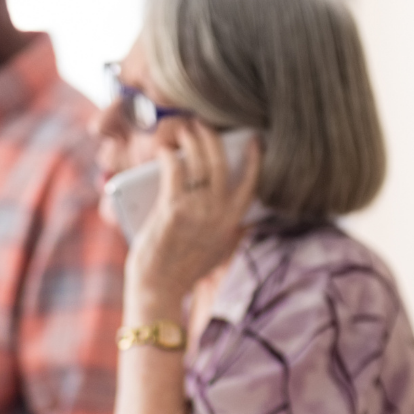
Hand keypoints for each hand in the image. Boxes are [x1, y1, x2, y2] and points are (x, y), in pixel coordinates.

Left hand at [126, 121, 260, 312]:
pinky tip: (165, 150)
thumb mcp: (216, 249)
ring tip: (184, 129)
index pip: (250, 183)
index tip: (253, 140)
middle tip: (202, 124)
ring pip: (198, 163)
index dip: (254, 160)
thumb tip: (232, 206)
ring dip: (191, 140)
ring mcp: (197, 212)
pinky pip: (174, 172)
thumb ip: (227, 228)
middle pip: (220, 164)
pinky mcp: (173, 211)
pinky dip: (169, 157)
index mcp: (232, 223)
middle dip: (212, 138)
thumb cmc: (182, 269)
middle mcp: (219, 215)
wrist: (159, 289)